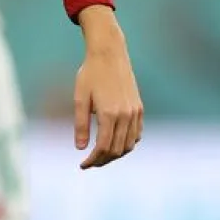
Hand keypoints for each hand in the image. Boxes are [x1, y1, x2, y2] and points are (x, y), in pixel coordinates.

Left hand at [73, 7, 142, 168]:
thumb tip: (79, 148)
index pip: (103, 147)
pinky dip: (127, 143)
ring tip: (100, 156)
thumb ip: (80, 124)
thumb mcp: (80, 98)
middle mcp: (125, 116)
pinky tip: (115, 143)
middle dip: (103, 160)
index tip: (82, 165)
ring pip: (129, 145)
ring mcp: (135, 113)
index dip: (93, 160)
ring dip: (115, 154)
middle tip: (89, 162)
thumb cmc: (90, 74)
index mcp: (109, 114)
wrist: (110, 55)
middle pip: (117, 150)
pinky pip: (137, 134)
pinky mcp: (139, 109)